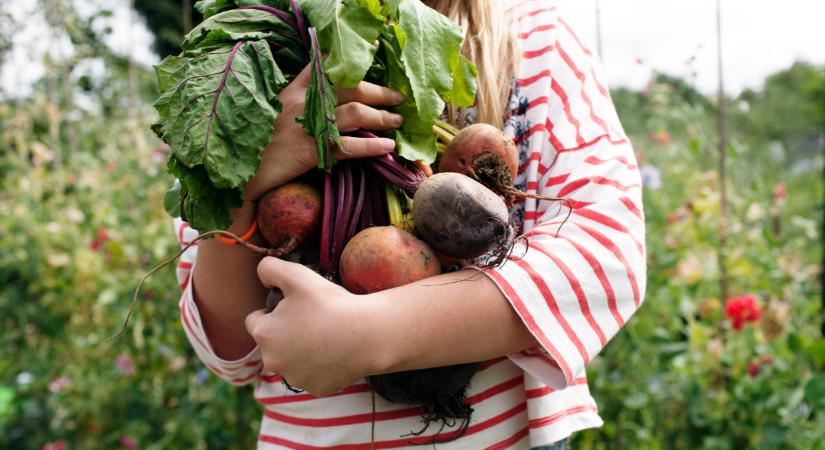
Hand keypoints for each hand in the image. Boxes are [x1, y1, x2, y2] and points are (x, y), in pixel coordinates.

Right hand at [243, 65, 405, 200]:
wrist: (240, 173)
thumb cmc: (259, 145)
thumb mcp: (275, 113)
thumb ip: (299, 102)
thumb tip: (330, 101)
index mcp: (293, 90)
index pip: (325, 66)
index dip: (351, 63)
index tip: (372, 59)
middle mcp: (302, 102)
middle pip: (350, 87)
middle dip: (379, 92)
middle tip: (397, 97)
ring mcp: (307, 126)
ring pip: (355, 113)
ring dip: (382, 117)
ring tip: (397, 121)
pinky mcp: (310, 151)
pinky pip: (349, 146)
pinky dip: (372, 147)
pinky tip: (387, 147)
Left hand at [244, 257, 387, 395]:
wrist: (368, 334)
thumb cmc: (331, 304)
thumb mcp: (297, 275)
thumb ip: (269, 268)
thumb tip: (261, 275)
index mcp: (264, 334)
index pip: (255, 320)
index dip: (273, 311)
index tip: (294, 307)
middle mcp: (273, 361)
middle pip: (271, 343)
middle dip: (285, 332)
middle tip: (311, 320)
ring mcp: (294, 378)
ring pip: (290, 361)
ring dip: (300, 350)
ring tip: (324, 335)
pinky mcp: (315, 388)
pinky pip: (311, 374)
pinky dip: (319, 366)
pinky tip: (334, 352)